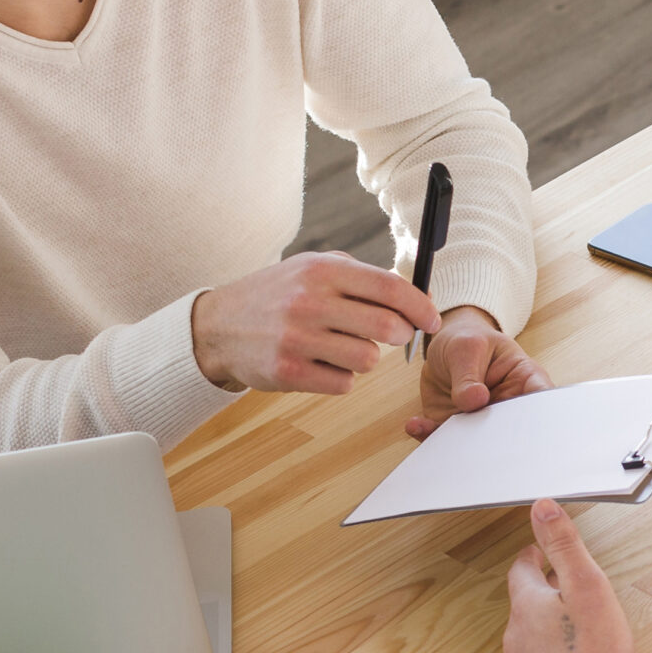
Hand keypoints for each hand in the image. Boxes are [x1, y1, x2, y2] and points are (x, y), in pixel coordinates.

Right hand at [191, 253, 440, 394]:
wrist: (219, 325)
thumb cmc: (279, 295)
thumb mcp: (315, 269)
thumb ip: (365, 278)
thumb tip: (421, 298)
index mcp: (322, 270)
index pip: (389, 287)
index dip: (420, 306)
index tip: (432, 320)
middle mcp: (309, 301)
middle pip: (386, 326)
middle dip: (401, 335)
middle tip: (396, 336)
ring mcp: (297, 338)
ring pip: (368, 359)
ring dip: (367, 358)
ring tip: (344, 347)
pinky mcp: (288, 372)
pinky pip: (344, 384)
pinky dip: (342, 378)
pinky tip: (321, 364)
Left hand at [407, 307, 550, 438]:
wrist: (445, 349)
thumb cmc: (469, 341)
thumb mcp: (468, 347)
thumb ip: (469, 374)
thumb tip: (475, 400)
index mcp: (526, 382)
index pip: (542, 402)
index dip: (540, 420)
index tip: (523, 429)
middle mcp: (508, 408)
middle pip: (512, 433)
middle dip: (495, 443)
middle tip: (473, 439)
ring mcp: (482, 423)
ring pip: (477, 445)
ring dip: (456, 443)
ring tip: (432, 428)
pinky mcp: (456, 430)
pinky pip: (445, 441)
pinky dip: (429, 436)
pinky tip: (416, 425)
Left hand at [504, 499, 636, 652]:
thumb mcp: (587, 587)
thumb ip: (564, 546)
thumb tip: (541, 508)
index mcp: (528, 605)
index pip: (522, 570)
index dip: (533, 557)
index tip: (540, 553)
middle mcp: (516, 635)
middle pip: (525, 603)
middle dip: (543, 592)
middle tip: (563, 585)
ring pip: (530, 636)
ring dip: (547, 626)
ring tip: (573, 625)